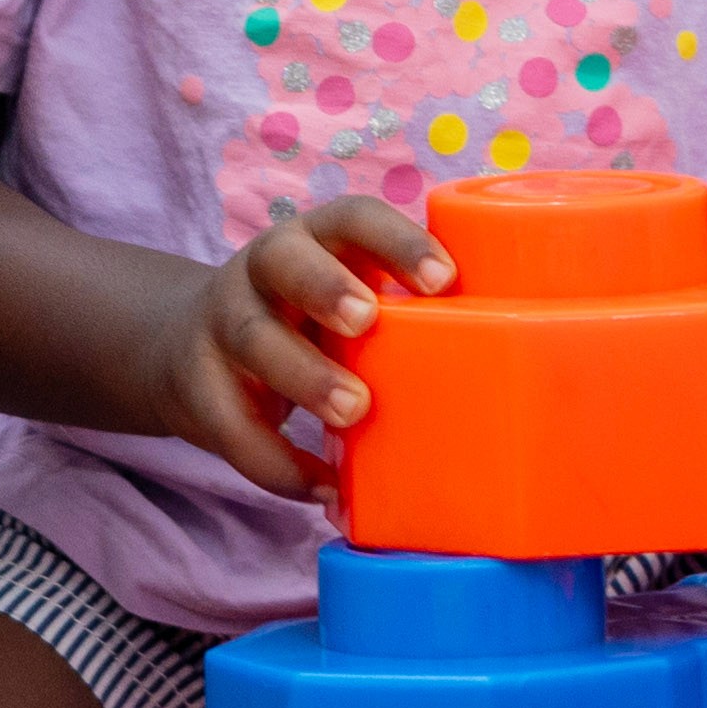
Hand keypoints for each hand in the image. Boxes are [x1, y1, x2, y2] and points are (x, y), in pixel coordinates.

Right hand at [126, 197, 449, 495]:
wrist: (188, 348)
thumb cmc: (307, 324)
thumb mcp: (343, 297)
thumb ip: (402, 314)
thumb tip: (518, 369)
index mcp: (316, 239)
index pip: (351, 218)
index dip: (396, 240)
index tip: (444, 279)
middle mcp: (263, 269)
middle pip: (284, 262)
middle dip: (325, 287)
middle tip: (368, 322)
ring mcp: (223, 323)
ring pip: (253, 338)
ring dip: (303, 375)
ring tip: (352, 412)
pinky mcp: (198, 385)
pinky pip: (232, 425)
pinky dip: (278, 463)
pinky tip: (323, 490)